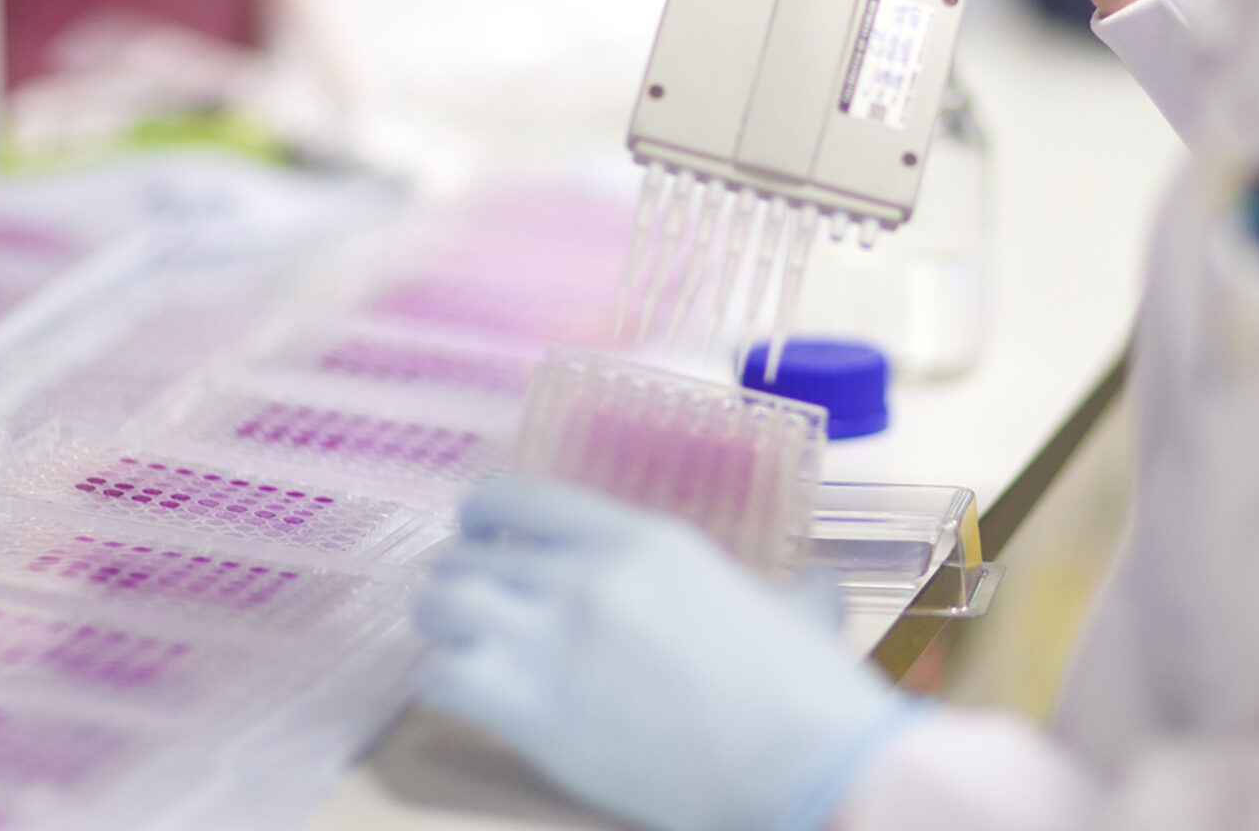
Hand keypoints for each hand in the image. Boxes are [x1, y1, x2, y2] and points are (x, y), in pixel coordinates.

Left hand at [416, 478, 919, 830]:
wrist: (802, 762)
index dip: (484, 515)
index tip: (481, 535)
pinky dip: (444, 683)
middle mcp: (584, 576)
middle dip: (460, 578)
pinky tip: (468, 698)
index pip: (519, 497)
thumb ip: (787, 587)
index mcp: (641, 538)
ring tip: (458, 644)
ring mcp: (552, 641)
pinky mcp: (534, 713)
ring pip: (442, 604)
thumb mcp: (794, 608)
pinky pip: (443, 677)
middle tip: (469, 606)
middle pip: (469, 554)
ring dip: (441, 623)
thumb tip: (817, 585)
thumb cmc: (807, 690)